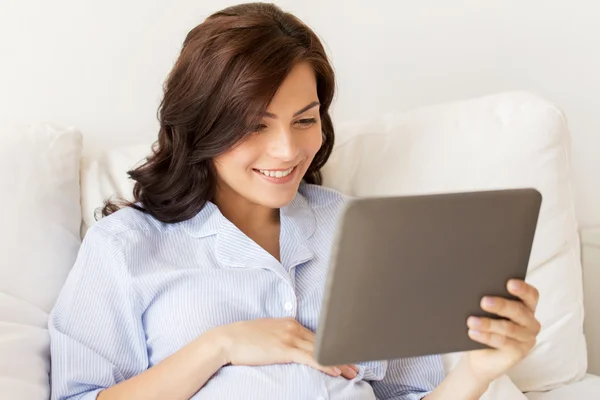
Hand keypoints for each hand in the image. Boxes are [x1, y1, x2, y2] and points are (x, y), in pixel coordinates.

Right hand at [212, 317, 358, 378]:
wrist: (227, 340)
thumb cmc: (244, 339)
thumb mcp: (267, 333)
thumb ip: (282, 337)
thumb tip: (290, 347)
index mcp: (289, 322)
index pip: (317, 335)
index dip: (332, 346)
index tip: (344, 354)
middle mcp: (292, 327)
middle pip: (323, 342)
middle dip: (341, 354)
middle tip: (356, 365)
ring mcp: (289, 337)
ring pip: (320, 350)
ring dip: (338, 361)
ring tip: (352, 371)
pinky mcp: (284, 349)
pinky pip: (310, 358)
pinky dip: (324, 364)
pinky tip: (335, 370)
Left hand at [458, 279, 541, 385]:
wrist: (481, 356)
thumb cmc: (485, 325)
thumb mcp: (487, 312)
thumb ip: (489, 301)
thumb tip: (475, 290)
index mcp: (526, 306)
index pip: (531, 295)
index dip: (522, 288)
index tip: (509, 283)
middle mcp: (531, 322)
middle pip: (518, 311)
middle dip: (500, 305)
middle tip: (483, 301)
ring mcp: (527, 338)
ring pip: (508, 328)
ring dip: (488, 323)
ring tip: (470, 320)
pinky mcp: (519, 352)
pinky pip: (502, 342)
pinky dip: (485, 336)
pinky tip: (472, 332)